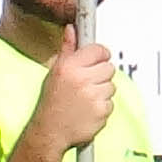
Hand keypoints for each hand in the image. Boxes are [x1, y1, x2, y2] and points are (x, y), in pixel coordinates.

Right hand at [21, 32, 119, 160]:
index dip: (100, 55)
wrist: (50, 131)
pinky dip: (102, 107)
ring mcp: (93, 96)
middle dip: (101, 74)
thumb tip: (72, 29)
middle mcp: (81, 79)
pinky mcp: (101, 112)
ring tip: (86, 98)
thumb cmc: (51, 101)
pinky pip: (111, 103)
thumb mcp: (55, 71)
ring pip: (111, 86)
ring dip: (102, 91)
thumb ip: (67, 49)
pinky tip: (88, 109)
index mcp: (69, 66)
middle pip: (109, 67)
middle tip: (88, 83)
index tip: (97, 60)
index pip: (99, 50)